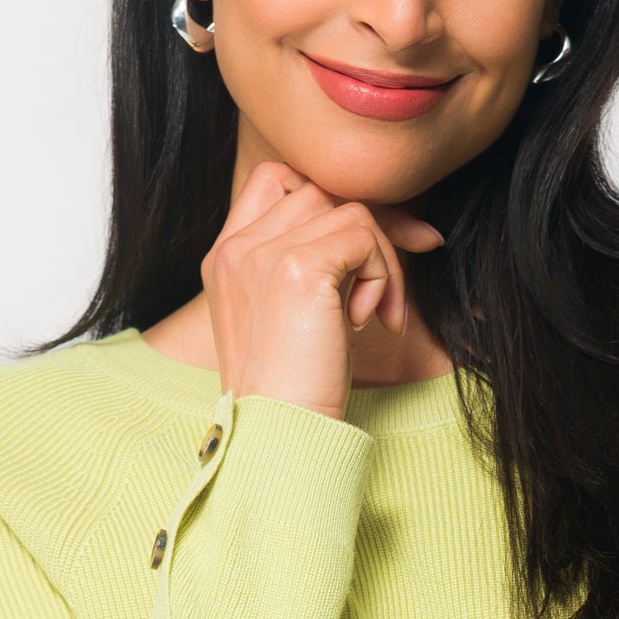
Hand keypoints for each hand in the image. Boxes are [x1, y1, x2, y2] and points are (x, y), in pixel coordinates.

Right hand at [203, 161, 442, 419]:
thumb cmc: (297, 390)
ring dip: (381, 262)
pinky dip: (383, 276)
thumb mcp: (297, 314)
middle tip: (392, 290)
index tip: (373, 249)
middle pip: (322, 191)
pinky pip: (364, 235)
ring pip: (349, 211)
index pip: (281, 182)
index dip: (333, 204)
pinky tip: (370, 323)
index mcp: (226, 258)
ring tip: (375, 317)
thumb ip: (315, 265)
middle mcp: (235, 248)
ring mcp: (261, 253)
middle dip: (371, 233)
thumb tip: (385, 225)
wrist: (281, 436)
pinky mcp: (297, 267)